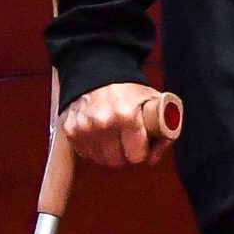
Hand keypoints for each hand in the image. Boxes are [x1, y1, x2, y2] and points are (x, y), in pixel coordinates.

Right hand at [60, 81, 174, 168]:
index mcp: (126, 116)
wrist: (97, 71)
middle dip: (126, 155)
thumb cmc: (128, 88)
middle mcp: (102, 122)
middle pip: (117, 161)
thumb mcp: (154, 102)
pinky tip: (100, 136)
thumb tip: (152, 159)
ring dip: (109, 154)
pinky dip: (93, 149)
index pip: (136, 155)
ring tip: (114, 138)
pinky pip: (84, 153)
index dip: (142, 153)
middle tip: (128, 143)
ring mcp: (84, 127)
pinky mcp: (70, 129)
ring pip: (100, 160)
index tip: (142, 146)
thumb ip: (163, 131)